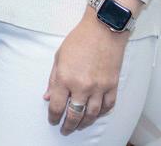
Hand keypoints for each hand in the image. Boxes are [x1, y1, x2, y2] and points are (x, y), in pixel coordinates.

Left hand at [44, 14, 128, 134]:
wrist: (103, 30)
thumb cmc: (79, 40)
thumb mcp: (59, 57)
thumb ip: (53, 79)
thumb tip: (47, 96)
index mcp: (65, 78)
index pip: (57, 106)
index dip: (53, 117)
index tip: (52, 120)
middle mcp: (82, 86)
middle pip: (74, 115)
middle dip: (68, 125)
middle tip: (65, 130)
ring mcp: (99, 87)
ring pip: (92, 114)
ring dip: (84, 123)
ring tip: (79, 126)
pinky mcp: (113, 85)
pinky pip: (108, 106)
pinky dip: (102, 113)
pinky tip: (96, 114)